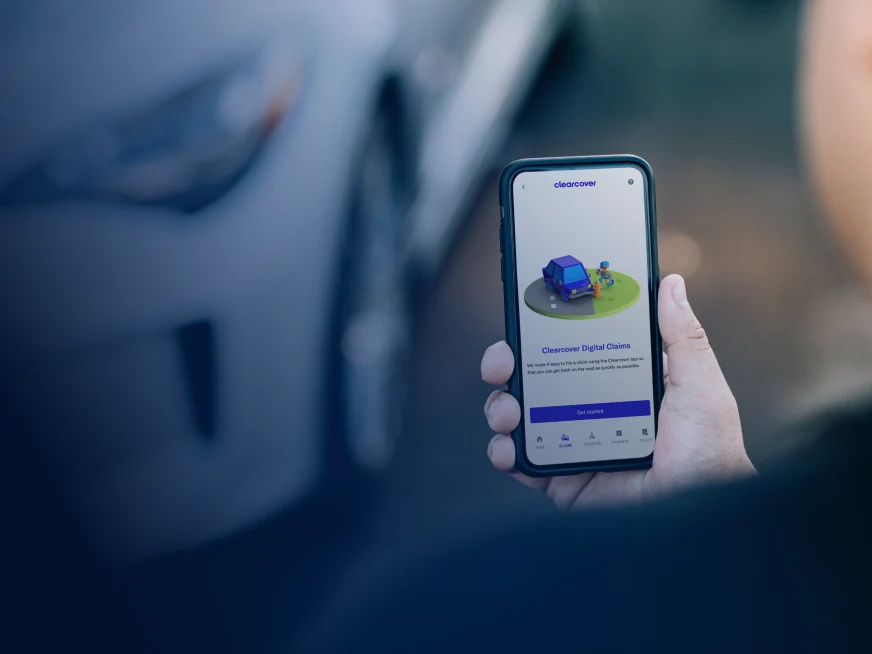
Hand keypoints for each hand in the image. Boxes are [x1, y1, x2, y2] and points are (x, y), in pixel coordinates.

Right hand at [481, 274, 755, 509]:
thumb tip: (672, 285)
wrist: (699, 515)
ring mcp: (571, 443)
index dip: (540, 332)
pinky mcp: (561, 478)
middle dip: (505, 366)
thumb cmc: (709, 453)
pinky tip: (509, 447)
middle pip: (532, 378)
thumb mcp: (699, 385)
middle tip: (501, 364)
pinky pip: (521, 462)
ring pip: (518, 416)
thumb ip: (682, 336)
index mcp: (617, 382)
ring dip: (501, 408)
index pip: (569, 347)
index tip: (524, 317)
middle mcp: (588, 408)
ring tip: (508, 412)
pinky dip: (504, 452)